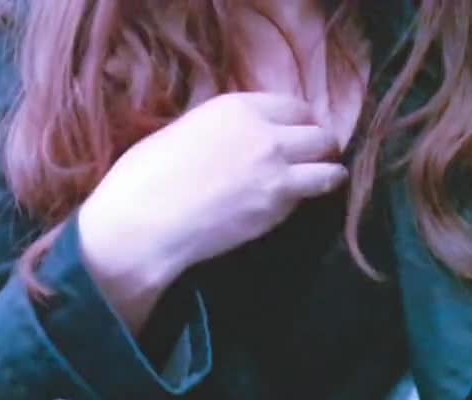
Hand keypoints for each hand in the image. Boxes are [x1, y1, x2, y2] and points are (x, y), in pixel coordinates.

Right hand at [80, 92, 345, 286]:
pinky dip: (315, 195)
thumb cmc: (143, 176)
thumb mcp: (182, 132)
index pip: (292, 105)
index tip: (296, 133)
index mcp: (236, 107)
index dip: (298, 121)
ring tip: (322, 180)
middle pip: (317, 132)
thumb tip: (230, 141)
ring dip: (327, 171)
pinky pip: (315, 193)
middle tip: (312, 158)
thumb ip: (219, 131)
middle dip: (318, 144)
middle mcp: (264, 131)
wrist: (143, 221)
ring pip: (328, 164)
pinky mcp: (280, 205)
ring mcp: (276, 168)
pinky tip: (304, 200)